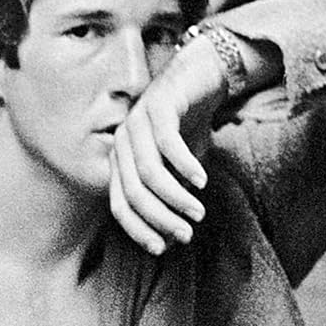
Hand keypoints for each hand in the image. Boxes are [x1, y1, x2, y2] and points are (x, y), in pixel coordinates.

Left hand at [108, 34, 227, 255]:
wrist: (205, 76)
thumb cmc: (190, 127)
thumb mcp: (180, 173)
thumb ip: (171, 201)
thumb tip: (168, 243)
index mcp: (120, 161)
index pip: (120, 206)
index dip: (139, 230)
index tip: (162, 249)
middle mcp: (122, 142)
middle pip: (135, 193)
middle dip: (161, 219)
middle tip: (187, 234)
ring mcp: (136, 122)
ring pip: (150, 173)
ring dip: (175, 198)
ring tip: (198, 212)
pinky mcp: (158, 105)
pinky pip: (168, 145)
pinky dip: (185, 167)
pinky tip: (202, 181)